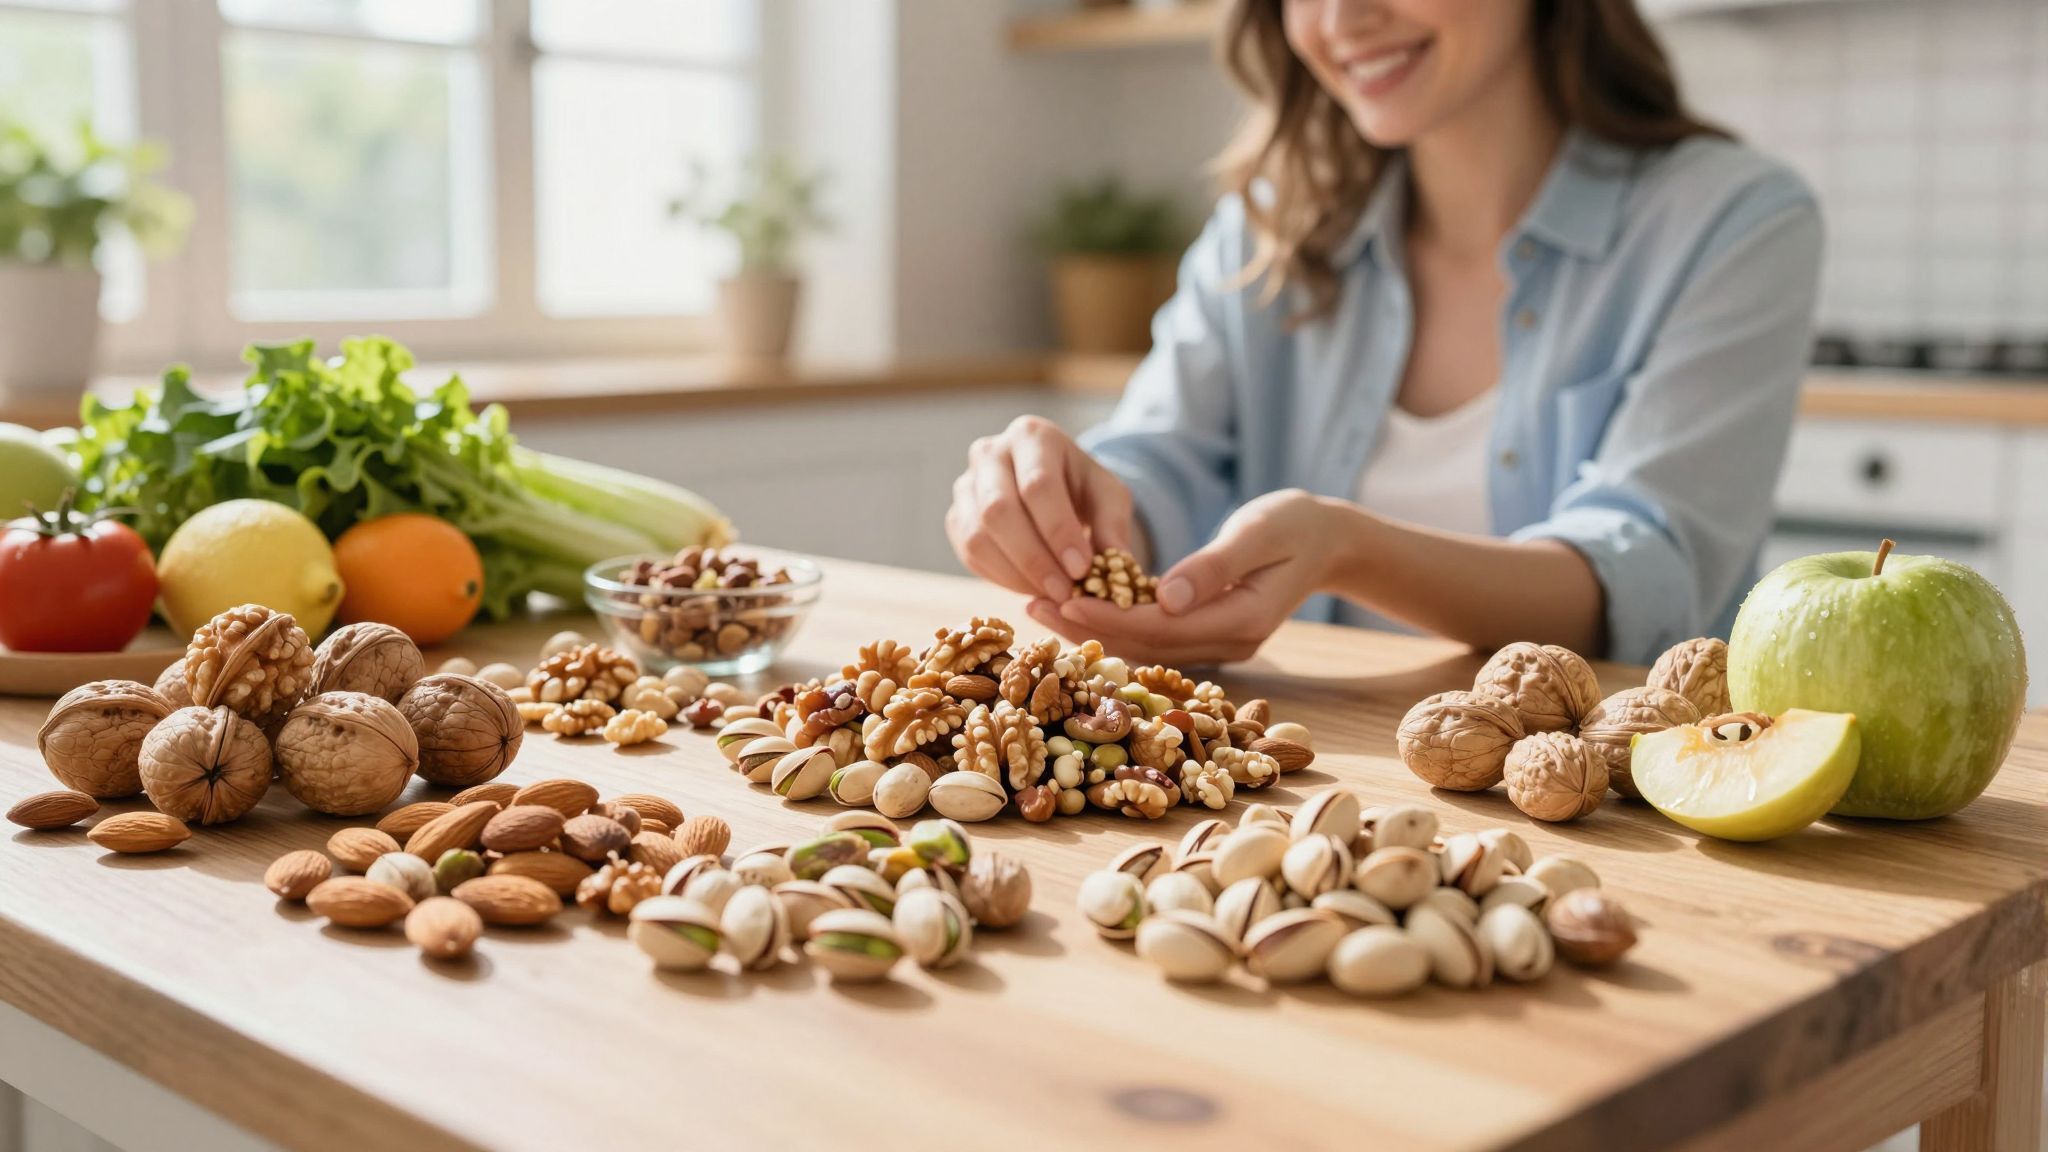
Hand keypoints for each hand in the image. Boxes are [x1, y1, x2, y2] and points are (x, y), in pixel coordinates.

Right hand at [946, 415, 1136, 601]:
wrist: (1052, 487)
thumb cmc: (1082, 488)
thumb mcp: (1109, 497)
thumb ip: (1113, 526)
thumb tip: (1116, 564)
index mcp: (1032, 436)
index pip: (1038, 485)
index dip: (1059, 531)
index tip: (1082, 569)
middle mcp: (990, 453)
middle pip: (999, 510)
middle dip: (1034, 559)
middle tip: (1064, 593)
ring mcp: (966, 485)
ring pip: (977, 536)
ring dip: (1016, 574)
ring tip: (1051, 594)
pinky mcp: (956, 517)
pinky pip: (969, 554)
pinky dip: (1001, 578)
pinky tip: (1031, 588)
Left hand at [1025, 489, 1351, 665]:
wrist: (1331, 539)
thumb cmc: (1297, 524)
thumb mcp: (1260, 533)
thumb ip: (1214, 565)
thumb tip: (1166, 596)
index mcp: (1242, 621)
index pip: (1163, 628)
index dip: (1111, 616)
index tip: (1065, 596)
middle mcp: (1227, 643)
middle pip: (1145, 645)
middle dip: (1086, 627)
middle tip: (1032, 604)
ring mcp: (1218, 644)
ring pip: (1143, 646)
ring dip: (1092, 628)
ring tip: (1040, 605)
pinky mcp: (1208, 634)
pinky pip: (1152, 637)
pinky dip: (1113, 622)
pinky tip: (1076, 604)